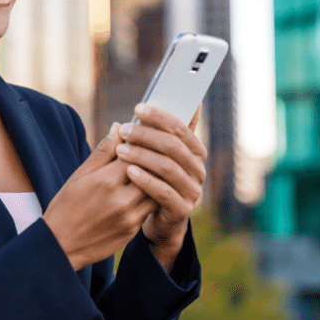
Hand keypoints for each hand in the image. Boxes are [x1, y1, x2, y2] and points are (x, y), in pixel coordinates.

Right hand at [42, 123, 157, 271]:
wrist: (60, 246)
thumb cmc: (66, 206)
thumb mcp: (79, 176)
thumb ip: (102, 152)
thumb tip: (118, 127)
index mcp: (105, 181)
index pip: (136, 154)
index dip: (140, 144)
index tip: (140, 139)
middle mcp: (121, 199)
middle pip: (150, 171)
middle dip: (150, 161)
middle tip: (150, 152)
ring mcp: (129, 217)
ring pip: (155, 191)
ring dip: (152, 180)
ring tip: (148, 172)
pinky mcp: (132, 230)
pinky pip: (149, 209)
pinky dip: (148, 198)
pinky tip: (141, 192)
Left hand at [114, 103, 206, 249]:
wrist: (157, 218)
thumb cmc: (154, 178)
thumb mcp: (157, 155)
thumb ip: (160, 132)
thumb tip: (160, 101)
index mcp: (196, 151)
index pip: (180, 128)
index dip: (159, 117)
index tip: (137, 108)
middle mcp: (198, 169)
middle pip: (173, 146)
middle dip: (146, 135)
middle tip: (124, 130)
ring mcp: (193, 190)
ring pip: (168, 168)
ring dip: (142, 156)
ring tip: (120, 150)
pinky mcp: (182, 209)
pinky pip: (163, 192)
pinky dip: (145, 180)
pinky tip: (128, 171)